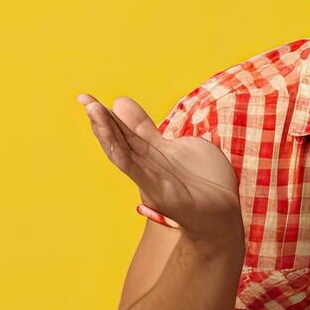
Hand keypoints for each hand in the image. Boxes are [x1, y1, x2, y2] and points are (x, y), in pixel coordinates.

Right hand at [77, 93, 241, 240]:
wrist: (225, 212)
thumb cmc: (204, 180)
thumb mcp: (178, 145)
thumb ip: (147, 128)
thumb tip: (119, 102)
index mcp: (152, 153)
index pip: (125, 130)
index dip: (107, 115)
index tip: (86, 97)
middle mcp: (147, 165)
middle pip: (120, 140)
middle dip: (101, 121)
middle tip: (84, 99)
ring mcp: (153, 179)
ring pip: (123, 154)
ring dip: (107, 134)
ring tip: (93, 112)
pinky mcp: (162, 192)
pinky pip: (139, 171)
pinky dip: (124, 155)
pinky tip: (113, 142)